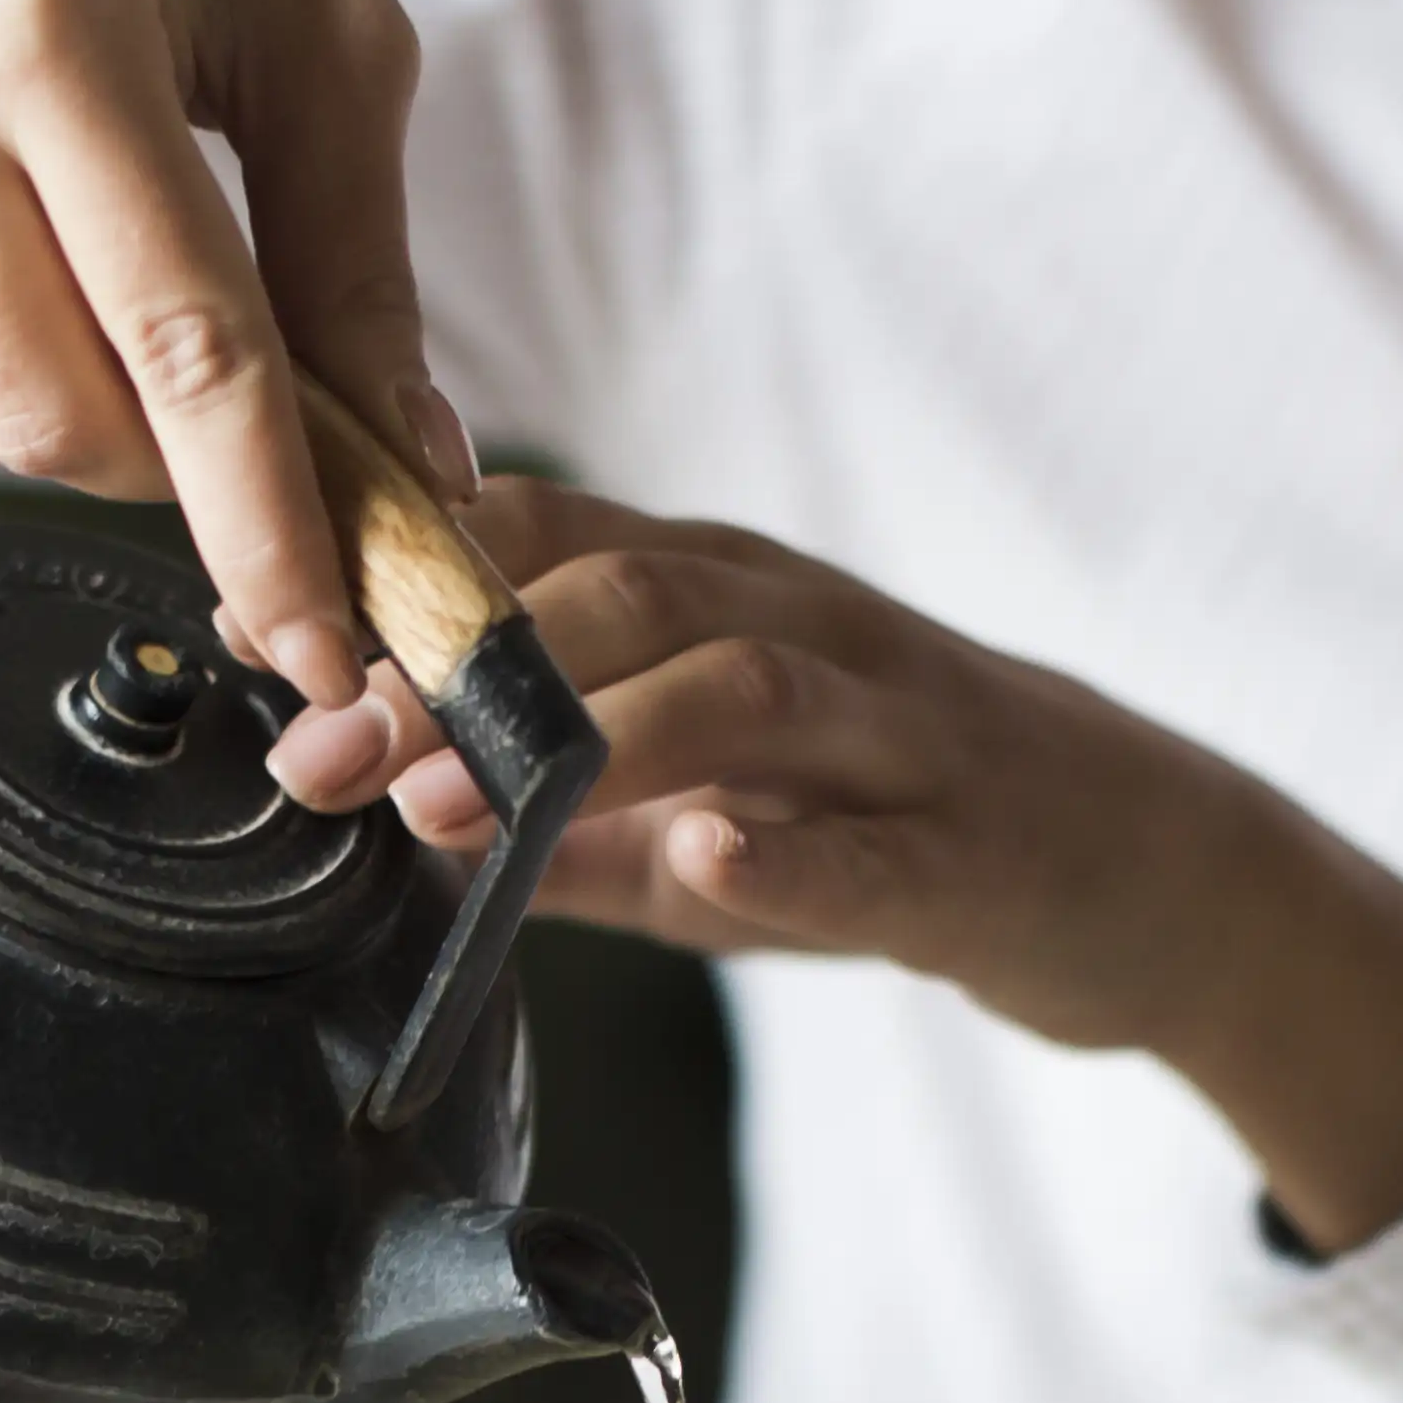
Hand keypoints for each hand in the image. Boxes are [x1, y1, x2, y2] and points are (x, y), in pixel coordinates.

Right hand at [0, 0, 459, 704]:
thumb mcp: (306, 6)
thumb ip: (354, 249)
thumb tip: (415, 463)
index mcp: (56, 20)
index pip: (184, 339)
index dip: (264, 520)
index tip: (326, 644)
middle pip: (61, 418)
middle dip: (179, 467)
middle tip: (244, 407)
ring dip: (78, 415)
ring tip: (115, 274)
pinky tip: (1, 228)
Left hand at [315, 483, 1402, 1253]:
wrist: (1151, 866)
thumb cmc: (908, 815)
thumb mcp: (716, 802)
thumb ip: (560, 810)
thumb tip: (386, 808)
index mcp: (727, 593)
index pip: (541, 536)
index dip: (389, 572)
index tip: (251, 630)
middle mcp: (804, 627)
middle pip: (615, 592)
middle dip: (449, 664)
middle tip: (322, 743)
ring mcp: (897, 732)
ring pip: (735, 687)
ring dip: (582, 743)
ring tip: (458, 808)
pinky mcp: (974, 850)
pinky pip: (876, 848)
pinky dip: (790, 856)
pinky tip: (712, 864)